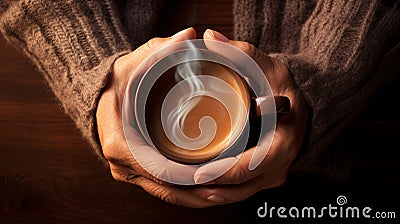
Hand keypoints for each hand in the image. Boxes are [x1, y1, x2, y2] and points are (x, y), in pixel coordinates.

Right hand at [96, 27, 230, 206]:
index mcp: (120, 143)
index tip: (213, 175)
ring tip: (221, 193)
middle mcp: (122, 164)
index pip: (158, 170)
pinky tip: (204, 190)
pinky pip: (161, 187)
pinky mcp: (134, 172)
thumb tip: (188, 37)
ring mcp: (127, 171)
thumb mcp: (136, 62)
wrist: (101, 95)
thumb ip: (161, 49)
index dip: (187, 176)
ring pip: (164, 193)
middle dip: (195, 192)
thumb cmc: (118, 81)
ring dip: (192, 196)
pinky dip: (182, 191)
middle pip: (164, 188)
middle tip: (226, 189)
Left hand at [189, 29, 309, 203]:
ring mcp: (274, 171)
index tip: (199, 174)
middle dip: (214, 187)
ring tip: (187, 191)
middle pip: (244, 185)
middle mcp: (280, 162)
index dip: (225, 172)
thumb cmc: (283, 89)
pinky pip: (243, 189)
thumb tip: (210, 39)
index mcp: (283, 140)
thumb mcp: (267, 68)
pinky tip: (202, 189)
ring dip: (216, 194)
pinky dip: (223, 191)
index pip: (253, 164)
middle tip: (183, 184)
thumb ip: (240, 53)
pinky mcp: (266, 174)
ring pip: (242, 192)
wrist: (298, 105)